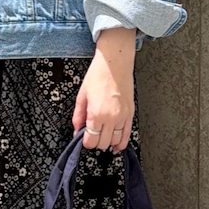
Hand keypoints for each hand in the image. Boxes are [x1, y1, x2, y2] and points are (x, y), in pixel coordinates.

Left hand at [72, 26, 135, 150]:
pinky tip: (117, 145)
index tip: (84, 139)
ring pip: (115, 141)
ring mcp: (122, 117)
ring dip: (108, 143)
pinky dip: (121, 142)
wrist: (115, 63)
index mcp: (96, 113)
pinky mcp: (130, 114)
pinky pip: (127, 134)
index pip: (91, 140)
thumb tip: (77, 129)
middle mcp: (111, 118)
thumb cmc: (99, 75)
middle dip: (95, 143)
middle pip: (103, 143)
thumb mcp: (82, 96)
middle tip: (91, 137)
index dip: (85, 143)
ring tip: (103, 139)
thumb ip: (78, 116)